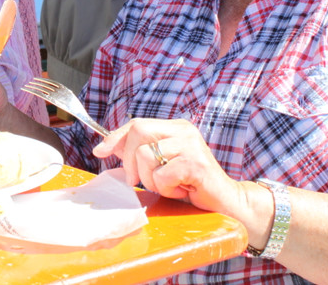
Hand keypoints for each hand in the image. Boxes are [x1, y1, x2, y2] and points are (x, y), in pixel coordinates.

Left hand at [92, 118, 246, 215]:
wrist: (227, 203)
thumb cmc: (192, 185)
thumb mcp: (161, 166)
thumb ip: (138, 154)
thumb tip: (105, 147)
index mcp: (175, 128)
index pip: (137, 124)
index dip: (115, 137)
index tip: (100, 152)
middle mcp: (183, 131)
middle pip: (138, 132)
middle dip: (130, 160)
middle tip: (139, 181)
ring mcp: (191, 145)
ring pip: (146, 155)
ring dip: (151, 180)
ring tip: (170, 186)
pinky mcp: (195, 164)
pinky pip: (161, 175)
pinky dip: (166, 189)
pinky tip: (181, 191)